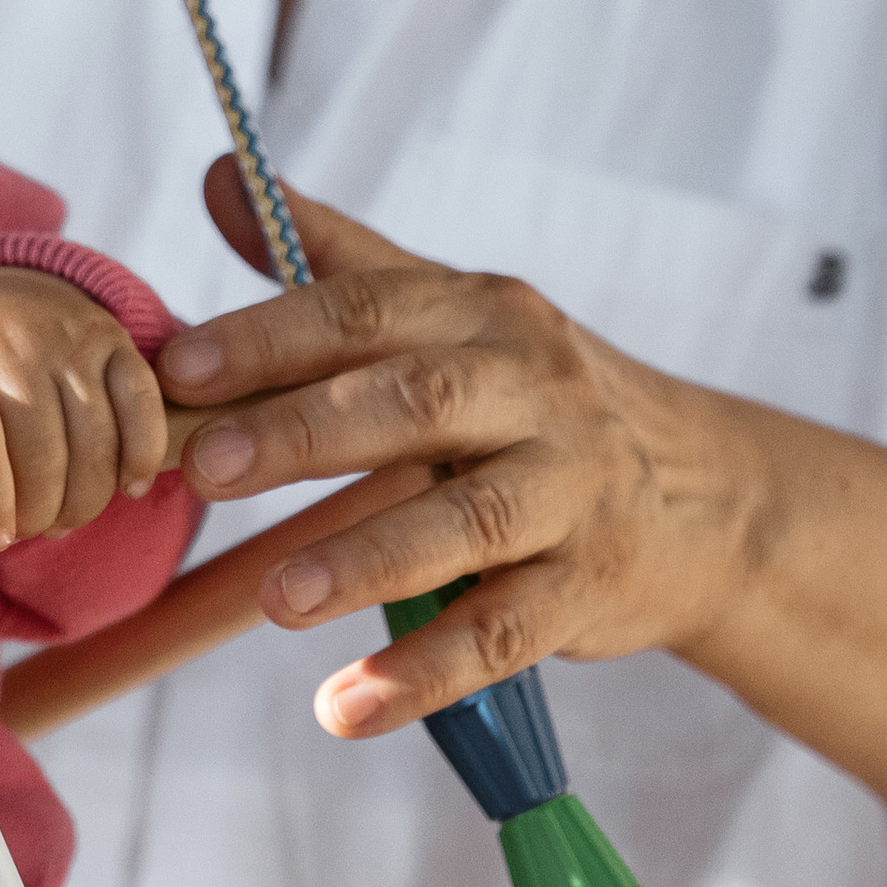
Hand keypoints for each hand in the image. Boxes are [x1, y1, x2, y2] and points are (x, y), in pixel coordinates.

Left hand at [0, 271, 167, 579]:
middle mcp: (8, 347)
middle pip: (43, 457)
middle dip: (39, 516)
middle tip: (26, 528)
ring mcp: (66, 340)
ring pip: (95, 445)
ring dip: (84, 502)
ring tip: (61, 515)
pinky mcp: (112, 339)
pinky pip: (142, 408)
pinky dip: (141, 458)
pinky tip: (126, 486)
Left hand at [156, 162, 750, 739]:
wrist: (704, 494)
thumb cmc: (534, 396)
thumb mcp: (451, 312)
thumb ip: (333, 256)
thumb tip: (221, 179)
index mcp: (483, 314)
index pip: (369, 310)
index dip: (272, 334)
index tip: (182, 365)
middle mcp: (533, 390)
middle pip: (418, 403)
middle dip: (307, 431)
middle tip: (206, 467)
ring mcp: (568, 491)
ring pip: (467, 523)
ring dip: (367, 560)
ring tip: (276, 598)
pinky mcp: (587, 587)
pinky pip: (503, 633)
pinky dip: (425, 672)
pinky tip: (345, 707)